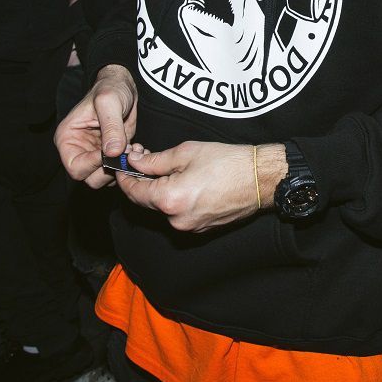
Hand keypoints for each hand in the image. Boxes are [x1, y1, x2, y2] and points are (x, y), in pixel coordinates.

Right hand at [55, 64, 137, 188]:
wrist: (123, 87)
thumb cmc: (110, 89)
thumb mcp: (109, 102)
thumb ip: (111, 127)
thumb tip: (112, 153)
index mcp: (67, 139)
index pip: (75, 168)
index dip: (94, 164)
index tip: (113, 151)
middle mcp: (78, 150)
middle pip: (90, 178)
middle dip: (111, 169)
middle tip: (126, 152)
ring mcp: (94, 154)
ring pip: (105, 178)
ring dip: (122, 169)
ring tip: (133, 148)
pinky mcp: (110, 156)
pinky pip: (117, 171)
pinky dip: (129, 166)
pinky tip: (136, 149)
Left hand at [116, 142, 265, 232]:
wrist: (260, 179)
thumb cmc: (227, 162)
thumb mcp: (186, 153)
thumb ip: (154, 160)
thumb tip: (134, 161)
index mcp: (169, 200)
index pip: (133, 191)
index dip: (124, 176)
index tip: (121, 164)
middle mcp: (176, 219)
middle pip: (145, 202)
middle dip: (140, 181)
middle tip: (142, 159)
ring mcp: (189, 227)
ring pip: (163, 208)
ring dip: (158, 190)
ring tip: (166, 168)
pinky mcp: (201, 228)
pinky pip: (179, 213)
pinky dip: (174, 199)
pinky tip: (182, 181)